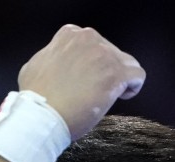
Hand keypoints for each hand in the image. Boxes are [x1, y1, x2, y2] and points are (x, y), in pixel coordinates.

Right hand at [18, 25, 145, 139]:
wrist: (43, 114)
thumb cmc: (37, 97)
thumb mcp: (37, 64)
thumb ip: (54, 57)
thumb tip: (59, 63)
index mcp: (70, 35)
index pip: (92, 44)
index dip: (92, 61)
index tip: (88, 76)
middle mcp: (89, 40)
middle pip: (110, 52)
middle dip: (105, 70)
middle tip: (95, 90)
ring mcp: (104, 56)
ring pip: (126, 62)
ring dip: (120, 78)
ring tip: (108, 94)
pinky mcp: (116, 75)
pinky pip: (138, 75)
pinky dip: (133, 86)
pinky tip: (121, 96)